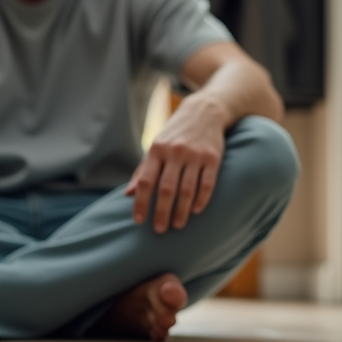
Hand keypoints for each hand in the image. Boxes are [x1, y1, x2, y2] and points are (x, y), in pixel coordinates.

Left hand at [125, 94, 227, 232]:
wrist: (204, 111)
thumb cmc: (175, 134)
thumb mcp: (156, 146)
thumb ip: (142, 170)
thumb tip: (128, 195)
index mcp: (156, 150)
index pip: (145, 181)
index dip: (141, 202)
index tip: (139, 221)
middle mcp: (174, 152)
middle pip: (166, 189)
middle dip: (161, 212)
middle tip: (159, 230)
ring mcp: (195, 155)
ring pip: (187, 189)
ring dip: (181, 210)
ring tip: (177, 225)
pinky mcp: (213, 157)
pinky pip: (207, 183)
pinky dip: (202, 199)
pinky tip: (197, 211)